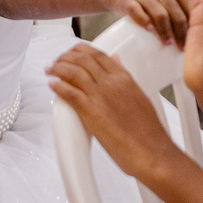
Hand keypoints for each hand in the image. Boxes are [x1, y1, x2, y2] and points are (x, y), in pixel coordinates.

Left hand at [48, 44, 180, 179]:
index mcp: (125, 78)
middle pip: (83, 59)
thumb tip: (117, 61)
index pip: (99, 55)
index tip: (73, 52)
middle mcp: (112, 83)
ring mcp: (101, 96)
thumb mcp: (139, 96)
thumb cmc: (148, 132)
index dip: (81, 50)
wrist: (151, 151)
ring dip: (58, 68)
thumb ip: (125, 79)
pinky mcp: (91, 112)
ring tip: (50, 70)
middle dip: (66, 57)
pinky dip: (58, 86)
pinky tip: (52, 85)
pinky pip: (70, 93)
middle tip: (58, 61)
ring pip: (73, 72)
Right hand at [112, 0, 192, 46]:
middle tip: (184, 48)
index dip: (196, 24)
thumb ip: (188, 0)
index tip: (198, 38)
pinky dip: (143, 21)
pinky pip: (137, 12)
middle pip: (178, 14)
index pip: (191, 7)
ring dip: (165, 32)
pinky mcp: (129, 0)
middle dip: (182, 34)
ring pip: (160, 15)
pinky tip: (149, 29)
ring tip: (168, 43)